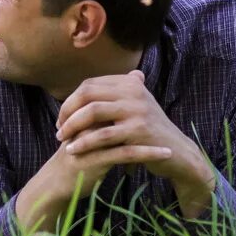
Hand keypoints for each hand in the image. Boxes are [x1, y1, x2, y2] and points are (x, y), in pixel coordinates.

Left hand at [54, 70, 214, 213]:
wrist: (177, 153)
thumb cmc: (149, 132)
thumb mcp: (133, 107)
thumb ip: (111, 97)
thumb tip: (82, 89)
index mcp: (129, 83)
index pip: (90, 84)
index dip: (71, 100)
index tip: (61, 116)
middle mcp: (133, 91)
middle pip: (87, 94)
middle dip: (67, 111)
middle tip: (58, 128)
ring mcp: (137, 109)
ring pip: (92, 112)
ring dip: (72, 126)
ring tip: (61, 140)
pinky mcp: (138, 130)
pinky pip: (103, 134)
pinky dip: (84, 143)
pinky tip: (73, 151)